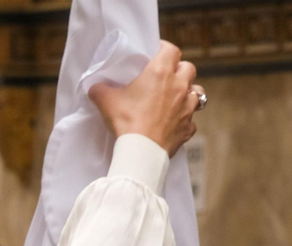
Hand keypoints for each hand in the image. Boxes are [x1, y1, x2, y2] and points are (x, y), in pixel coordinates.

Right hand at [89, 41, 201, 155]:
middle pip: (189, 68)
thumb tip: (95, 88)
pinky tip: (174, 123)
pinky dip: (184, 119)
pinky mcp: (188, 127)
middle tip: (167, 76)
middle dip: (180, 70)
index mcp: (161, 73)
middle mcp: (179, 86)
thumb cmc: (126, 121)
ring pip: (197, 92)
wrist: (141, 150)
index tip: (157, 53)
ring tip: (176, 98)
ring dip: (188, 92)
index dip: (165, 49)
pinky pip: (191, 119)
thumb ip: (100, 90)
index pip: (171, 50)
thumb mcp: (106, 101)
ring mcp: (187, 107)